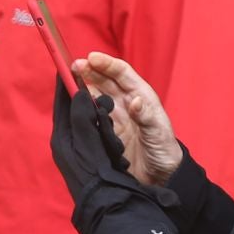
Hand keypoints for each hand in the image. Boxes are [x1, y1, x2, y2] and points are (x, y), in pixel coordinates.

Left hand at [50, 80, 126, 233]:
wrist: (107, 208)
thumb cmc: (98, 175)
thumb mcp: (88, 143)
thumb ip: (81, 116)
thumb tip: (77, 93)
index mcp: (62, 137)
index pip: (62, 101)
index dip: (66, 80)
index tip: (70, 62)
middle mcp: (65, 143)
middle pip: (70, 108)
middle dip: (80, 91)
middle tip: (90, 75)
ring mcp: (75, 152)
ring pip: (81, 119)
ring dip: (90, 106)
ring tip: (100, 94)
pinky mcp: (86, 158)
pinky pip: (90, 130)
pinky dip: (98, 120)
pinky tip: (108, 119)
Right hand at [73, 52, 180, 186]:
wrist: (160, 176)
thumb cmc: (164, 150)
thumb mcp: (158, 132)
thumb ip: (146, 116)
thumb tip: (134, 100)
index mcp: (141, 96)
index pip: (122, 73)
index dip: (106, 64)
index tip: (91, 57)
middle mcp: (126, 102)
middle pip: (105, 80)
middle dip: (89, 71)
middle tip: (73, 66)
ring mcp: (115, 116)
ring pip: (95, 95)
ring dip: (82, 86)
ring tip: (69, 80)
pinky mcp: (106, 131)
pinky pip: (91, 115)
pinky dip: (82, 107)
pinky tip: (72, 103)